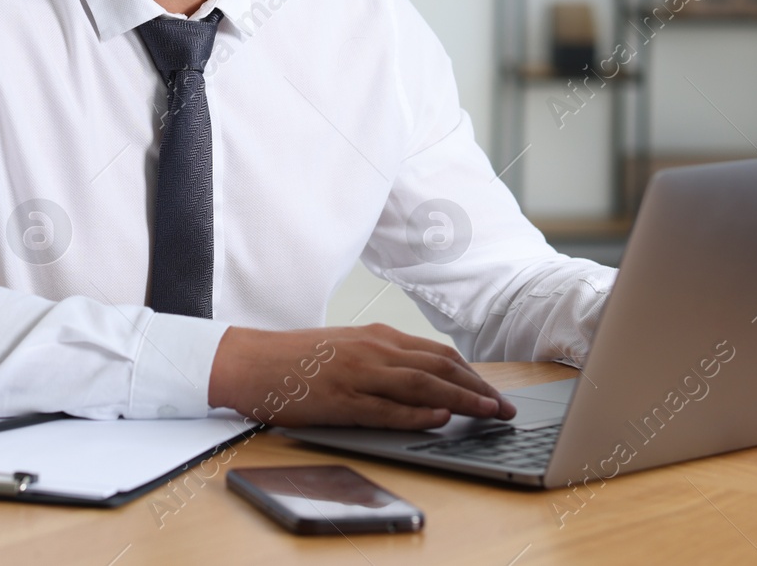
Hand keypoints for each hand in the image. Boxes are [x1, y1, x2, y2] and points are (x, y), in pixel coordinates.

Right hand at [207, 323, 515, 429]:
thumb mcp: (347, 349)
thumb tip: (423, 382)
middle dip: (479, 388)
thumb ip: (383, 361)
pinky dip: (417, 414)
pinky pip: (387, 408)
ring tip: (489, 414)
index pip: (438, 354)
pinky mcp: (341, 399)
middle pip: (440, 366)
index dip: (473, 374)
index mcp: (376, 336)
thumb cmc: (297, 359)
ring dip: (461, 400)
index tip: (495, 393)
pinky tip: (440, 420)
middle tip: (506, 409)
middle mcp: (373, 349)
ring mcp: (358, 373)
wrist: (250, 361)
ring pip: (422, 385)